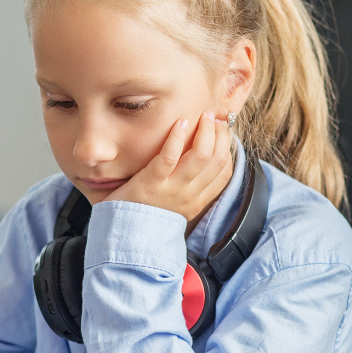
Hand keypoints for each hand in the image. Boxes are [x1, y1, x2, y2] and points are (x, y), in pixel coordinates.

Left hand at [106, 111, 232, 222]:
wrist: (124, 235)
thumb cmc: (146, 214)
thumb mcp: (175, 205)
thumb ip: (189, 187)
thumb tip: (201, 158)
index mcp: (197, 201)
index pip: (225, 172)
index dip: (227, 147)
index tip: (222, 131)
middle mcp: (189, 196)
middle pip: (217, 160)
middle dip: (219, 134)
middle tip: (212, 118)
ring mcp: (171, 190)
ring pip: (200, 156)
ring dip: (204, 131)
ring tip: (201, 116)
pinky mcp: (151, 183)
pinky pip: (169, 157)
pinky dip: (176, 137)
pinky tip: (179, 123)